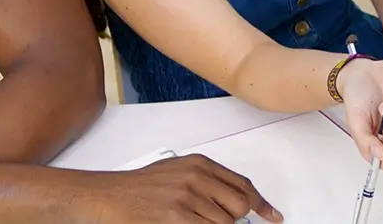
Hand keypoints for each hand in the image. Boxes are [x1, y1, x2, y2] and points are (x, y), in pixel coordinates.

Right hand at [92, 154, 280, 223]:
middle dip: (234, 219)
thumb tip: (234, 199)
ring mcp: (186, 197)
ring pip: (224, 223)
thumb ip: (208, 182)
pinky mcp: (175, 217)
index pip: (243, 185)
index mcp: (200, 164)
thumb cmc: (141, 187)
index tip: (272, 216)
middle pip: (239, 206)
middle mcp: (196, 177)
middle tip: (216, 220)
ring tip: (191, 219)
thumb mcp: (178, 172)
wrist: (110, 195)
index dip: (261, 204)